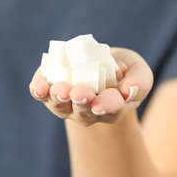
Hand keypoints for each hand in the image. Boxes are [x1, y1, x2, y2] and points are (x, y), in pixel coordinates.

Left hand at [29, 47, 153, 126]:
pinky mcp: (50, 92)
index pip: (110, 108)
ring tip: (60, 90)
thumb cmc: (123, 72)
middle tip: (79, 93)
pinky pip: (42, 94)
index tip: (99, 104)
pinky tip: (37, 87)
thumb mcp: (138, 72)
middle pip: (83, 111)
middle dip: (80, 101)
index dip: (105, 106)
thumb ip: (139, 82)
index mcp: (112, 107)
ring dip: (59, 98)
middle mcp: (88, 111)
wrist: (100, 65)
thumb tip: (128, 90)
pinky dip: (39, 90)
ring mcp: (67, 104)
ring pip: (60, 106)